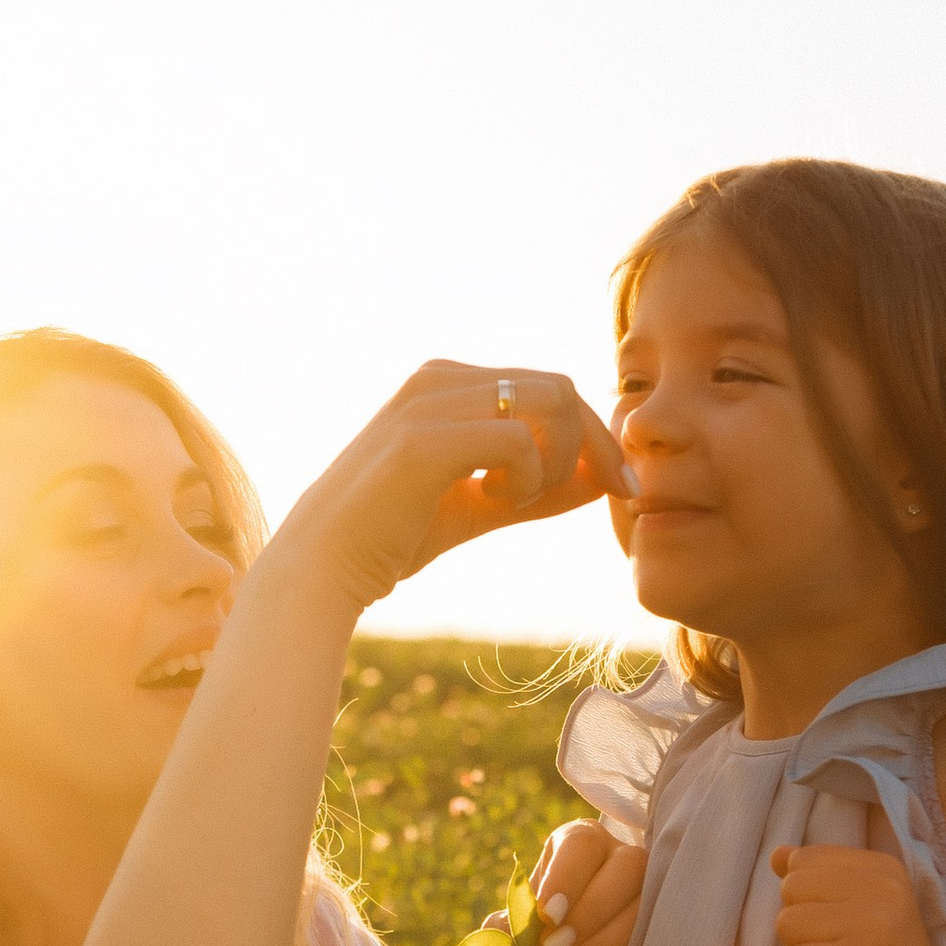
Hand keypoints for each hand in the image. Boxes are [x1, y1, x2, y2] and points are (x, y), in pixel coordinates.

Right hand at [276, 364, 634, 610]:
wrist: (324, 567)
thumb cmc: (393, 537)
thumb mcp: (480, 506)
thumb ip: (537, 488)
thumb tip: (601, 479)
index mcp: (449, 383)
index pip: (549, 389)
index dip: (596, 435)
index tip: (622, 486)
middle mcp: (440, 378)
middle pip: (559, 387)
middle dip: (597, 443)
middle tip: (614, 493)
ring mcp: (429, 402)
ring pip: (549, 402)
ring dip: (558, 459)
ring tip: (518, 498)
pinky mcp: (423, 440)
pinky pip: (516, 441)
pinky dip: (526, 477)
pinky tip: (492, 499)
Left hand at [479, 821, 645, 945]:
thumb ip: (506, 936)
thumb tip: (526, 920)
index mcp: (570, 857)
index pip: (579, 842)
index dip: (565, 877)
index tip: (546, 921)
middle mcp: (618, 870)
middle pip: (627, 865)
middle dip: (589, 913)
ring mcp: (652, 907)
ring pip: (647, 906)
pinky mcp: (672, 945)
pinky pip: (661, 945)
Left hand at [770, 843, 945, 945]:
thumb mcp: (861, 908)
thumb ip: (819, 877)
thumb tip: (776, 854)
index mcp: (884, 869)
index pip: (804, 859)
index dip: (808, 897)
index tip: (845, 924)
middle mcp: (882, 890)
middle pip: (791, 889)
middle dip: (802, 926)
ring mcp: (871, 927)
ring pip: (787, 925)